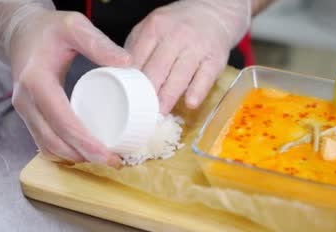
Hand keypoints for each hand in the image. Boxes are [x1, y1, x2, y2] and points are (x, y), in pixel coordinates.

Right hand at [0, 0, 130, 164]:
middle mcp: (25, 100)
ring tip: (104, 159)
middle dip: (84, 156)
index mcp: (35, 80)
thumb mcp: (74, 26)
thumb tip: (126, 62)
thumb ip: (98, 43)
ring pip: (47, 147)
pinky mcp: (29, 116)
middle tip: (114, 161)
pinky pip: (44, 142)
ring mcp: (25, 111)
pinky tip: (86, 153)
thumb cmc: (47, 29)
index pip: (61, 120)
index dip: (85, 142)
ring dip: (75, 157)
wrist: (20, 31)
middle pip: (53, 141)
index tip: (108, 154)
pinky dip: (65, 152)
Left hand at [125, 0, 251, 113]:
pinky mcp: (215, 58)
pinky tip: (189, 103)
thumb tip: (120, 76)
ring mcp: (197, 47)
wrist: (213, 13)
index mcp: (155, 27)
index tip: (124, 99)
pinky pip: (205, 77)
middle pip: (157, 68)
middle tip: (139, 112)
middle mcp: (176, 35)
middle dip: (147, 92)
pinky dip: (197, 91)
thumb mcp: (153, 28)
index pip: (138, 57)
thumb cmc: (178, 26)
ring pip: (179, 75)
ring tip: (159, 114)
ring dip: (168, 97)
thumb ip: (137, 49)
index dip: (130, 80)